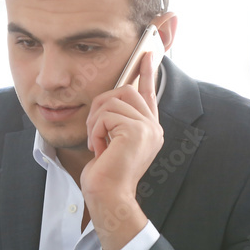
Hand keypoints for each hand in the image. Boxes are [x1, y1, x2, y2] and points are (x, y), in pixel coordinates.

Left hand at [81, 51, 163, 249]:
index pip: (148, 93)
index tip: (146, 53)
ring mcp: (147, 128)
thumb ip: (115, 121)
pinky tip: (100, 148)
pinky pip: (107, 114)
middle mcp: (153, 127)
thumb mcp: (110, 142)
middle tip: (96, 132)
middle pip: (124, 90)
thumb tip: (110, 99)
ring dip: (96, 122)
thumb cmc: (105, 175)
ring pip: (112, 101)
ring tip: (98, 144)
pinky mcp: (137, 130)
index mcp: (149, 129)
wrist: (108, 196)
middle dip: (101, 106)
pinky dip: (96, 130)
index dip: (147, 72)